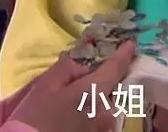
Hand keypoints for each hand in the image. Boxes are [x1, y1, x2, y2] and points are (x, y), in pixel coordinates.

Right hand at [7, 40, 136, 131]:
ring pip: (104, 105)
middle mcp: (107, 111)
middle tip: (77, 84)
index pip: (116, 68)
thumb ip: (67, 68)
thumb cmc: (37, 116)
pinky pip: (101, 120)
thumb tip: (81, 67)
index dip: (125, 54)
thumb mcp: (46, 84)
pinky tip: (75, 117)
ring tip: (71, 105)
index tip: (130, 44)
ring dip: (94, 100)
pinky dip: (92, 114)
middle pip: (109, 88)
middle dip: (98, 82)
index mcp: (95, 92)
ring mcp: (105, 128)